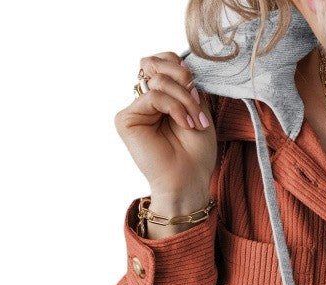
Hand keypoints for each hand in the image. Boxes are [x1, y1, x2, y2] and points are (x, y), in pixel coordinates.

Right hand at [114, 51, 216, 200]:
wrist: (190, 180)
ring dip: (185, 100)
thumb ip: (186, 85)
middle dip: (184, 81)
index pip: (164, 61)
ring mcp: (135, 109)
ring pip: (159, 81)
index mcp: (162, 96)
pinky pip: (153, 96)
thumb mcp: (199, 110)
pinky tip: (186, 124)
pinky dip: (175, 108)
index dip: (181, 68)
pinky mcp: (126, 119)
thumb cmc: (196, 152)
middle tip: (198, 104)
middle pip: (158, 65)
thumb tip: (177, 64)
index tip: (198, 92)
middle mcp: (145, 100)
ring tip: (195, 123)